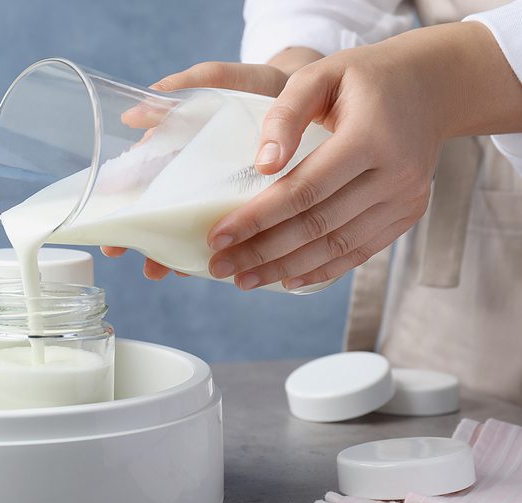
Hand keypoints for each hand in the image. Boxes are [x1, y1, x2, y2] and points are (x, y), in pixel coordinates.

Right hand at [102, 61, 290, 279]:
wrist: (311, 97)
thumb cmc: (260, 86)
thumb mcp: (225, 80)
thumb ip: (189, 85)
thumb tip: (133, 114)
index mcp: (182, 144)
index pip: (143, 173)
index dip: (122, 196)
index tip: (106, 220)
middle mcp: (196, 172)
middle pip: (159, 207)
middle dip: (140, 234)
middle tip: (123, 254)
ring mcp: (220, 192)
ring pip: (188, 226)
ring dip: (171, 250)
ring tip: (161, 270)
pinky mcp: (249, 207)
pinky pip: (227, 233)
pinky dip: (212, 249)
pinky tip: (201, 268)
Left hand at [207, 22, 521, 289]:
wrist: (431, 84)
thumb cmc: (363, 77)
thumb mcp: (320, 75)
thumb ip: (285, 114)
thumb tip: (262, 166)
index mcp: (371, 137)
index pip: (303, 190)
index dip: (257, 218)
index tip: (217, 236)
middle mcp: (395, 174)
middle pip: (317, 225)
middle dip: (261, 251)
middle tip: (219, 266)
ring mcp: (406, 198)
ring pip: (337, 246)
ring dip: (285, 268)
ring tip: (243, 280)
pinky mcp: (408, 213)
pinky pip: (360, 251)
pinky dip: (322, 269)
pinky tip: (286, 279)